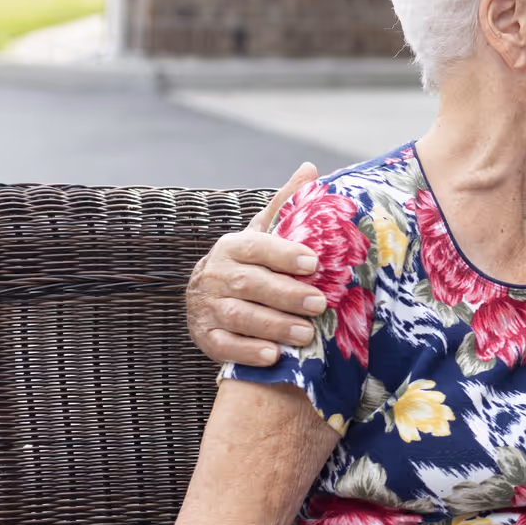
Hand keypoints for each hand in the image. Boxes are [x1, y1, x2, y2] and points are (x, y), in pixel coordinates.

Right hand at [187, 162, 325, 365]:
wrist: (210, 295)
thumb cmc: (251, 263)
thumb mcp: (264, 234)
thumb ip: (286, 206)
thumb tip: (309, 168)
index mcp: (233, 246)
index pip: (257, 246)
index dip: (284, 254)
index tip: (314, 263)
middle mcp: (216, 274)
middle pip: (250, 284)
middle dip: (286, 295)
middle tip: (320, 304)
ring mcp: (207, 306)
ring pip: (239, 316)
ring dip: (274, 325)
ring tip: (307, 334)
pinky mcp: (205, 336)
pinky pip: (224, 346)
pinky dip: (248, 352)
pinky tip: (274, 356)